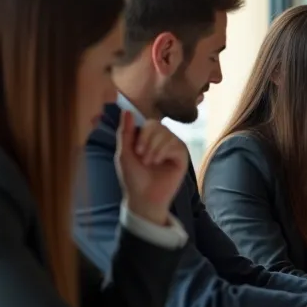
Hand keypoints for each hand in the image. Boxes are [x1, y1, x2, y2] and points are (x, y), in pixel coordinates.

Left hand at [115, 110, 189, 224]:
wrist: (144, 196)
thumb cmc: (133, 177)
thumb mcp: (124, 153)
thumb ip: (126, 132)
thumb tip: (126, 110)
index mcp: (148, 138)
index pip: (149, 123)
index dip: (143, 133)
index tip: (136, 150)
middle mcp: (161, 140)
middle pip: (158, 126)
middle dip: (148, 141)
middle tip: (142, 156)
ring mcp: (173, 147)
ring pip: (167, 134)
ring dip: (155, 148)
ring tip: (150, 162)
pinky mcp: (182, 156)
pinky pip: (176, 144)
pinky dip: (164, 152)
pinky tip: (159, 162)